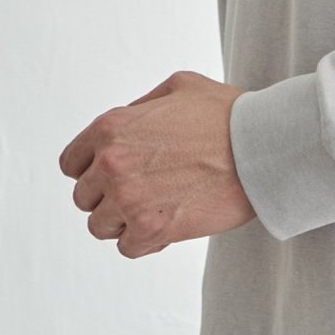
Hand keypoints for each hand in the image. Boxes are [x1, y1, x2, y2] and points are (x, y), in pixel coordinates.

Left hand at [58, 70, 254, 257]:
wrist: (262, 146)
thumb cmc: (228, 114)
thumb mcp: (178, 86)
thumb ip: (141, 107)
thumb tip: (128, 124)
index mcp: (111, 128)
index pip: (72, 164)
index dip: (92, 171)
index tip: (114, 175)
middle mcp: (111, 163)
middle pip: (84, 198)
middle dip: (109, 197)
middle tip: (143, 193)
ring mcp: (129, 198)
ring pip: (100, 226)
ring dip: (124, 222)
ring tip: (155, 210)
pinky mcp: (151, 229)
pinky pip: (127, 248)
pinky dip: (144, 242)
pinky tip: (168, 226)